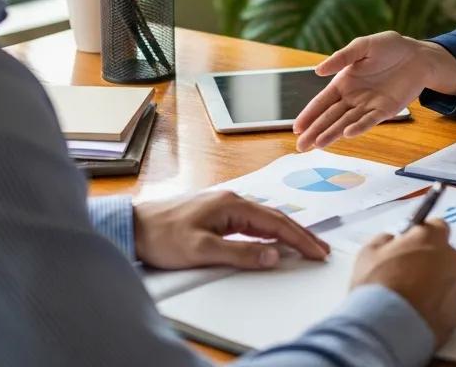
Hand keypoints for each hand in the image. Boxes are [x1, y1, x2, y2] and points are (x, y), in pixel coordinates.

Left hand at [133, 190, 329, 269]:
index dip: (300, 238)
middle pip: (276, 218)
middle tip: (321, 250)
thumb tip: (273, 255)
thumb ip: (239, 253)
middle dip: (301, 235)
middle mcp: (233, 200)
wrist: (133, 225)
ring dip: (287, 232)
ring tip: (306, 246)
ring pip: (266, 219)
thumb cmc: (162, 236)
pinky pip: (253, 222)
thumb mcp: (200, 250)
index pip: (276, 222)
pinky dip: (270, 231)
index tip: (318, 251)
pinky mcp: (217, 214)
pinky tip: (274, 239)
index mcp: (233, 204)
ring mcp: (226, 205)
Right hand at [293, 31, 455, 150]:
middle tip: (301, 146)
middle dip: (315, 131)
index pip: (322, 101)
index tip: (297, 127)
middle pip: (330, 117)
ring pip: (346, 123)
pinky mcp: (385, 110)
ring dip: (332, 134)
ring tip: (317, 145)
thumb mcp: (363, 46)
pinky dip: (358, 127)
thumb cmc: (390, 47)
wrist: (418, 55)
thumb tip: (317, 70)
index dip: (309, 114)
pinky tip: (347, 134)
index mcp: (344, 82)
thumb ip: (341, 57)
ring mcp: (368, 105)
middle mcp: (353, 97)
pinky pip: (369, 121)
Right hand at [350, 220, 455, 346]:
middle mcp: (451, 257)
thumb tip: (392, 240)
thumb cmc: (376, 287)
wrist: (385, 331)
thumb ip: (386, 240)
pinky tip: (421, 314)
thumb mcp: (369, 253)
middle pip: (445, 254)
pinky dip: (441, 306)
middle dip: (431, 262)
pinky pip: (452, 303)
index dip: (422, 236)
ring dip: (437, 285)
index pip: (436, 226)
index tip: (411, 246)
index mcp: (431, 237)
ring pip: (450, 279)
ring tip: (414, 300)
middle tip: (409, 276)